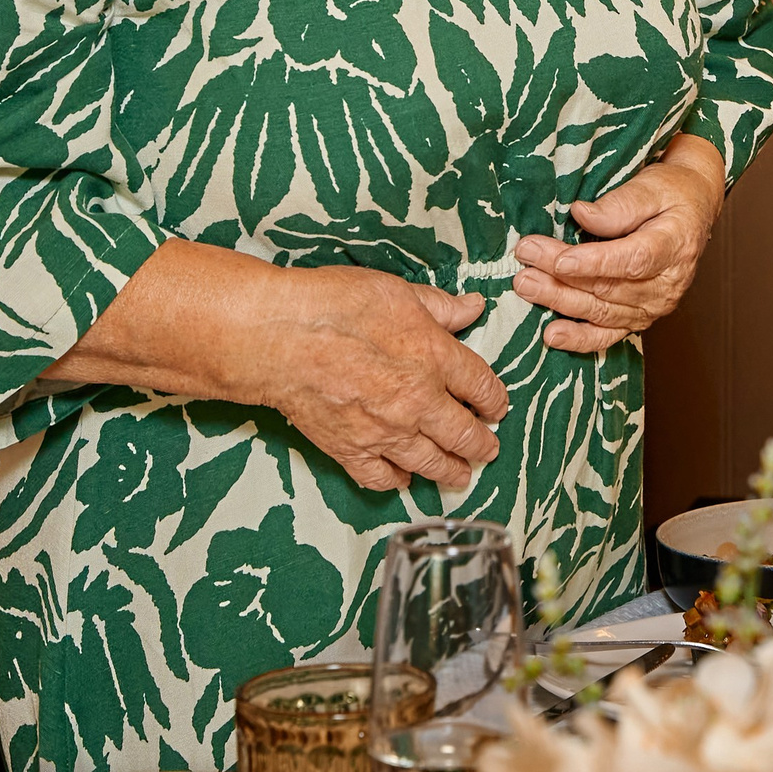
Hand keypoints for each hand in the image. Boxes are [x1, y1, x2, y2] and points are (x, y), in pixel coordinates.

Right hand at [42, 245, 510, 494]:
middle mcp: (419, 402)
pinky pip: (385, 479)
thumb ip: (439, 306)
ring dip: (453, 471)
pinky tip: (404, 476)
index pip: (484, 389)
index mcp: (435, 357)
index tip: (496, 407)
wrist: (276, 338)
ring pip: (434, 464)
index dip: (494, 401)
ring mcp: (386, 433)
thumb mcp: (395, 290)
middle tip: (488, 448)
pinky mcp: (351, 452)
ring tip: (460, 474)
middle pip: (467, 436)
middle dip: (483, 445)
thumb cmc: (331, 304)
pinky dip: (399, 481)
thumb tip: (474, 307)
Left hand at [512, 134, 726, 352]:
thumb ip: (620, 204)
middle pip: (610, 287)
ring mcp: (654, 306)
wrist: (691, 211)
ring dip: (561, 301)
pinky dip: (579, 338)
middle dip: (562, 276)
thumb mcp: (652, 186)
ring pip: (602, 311)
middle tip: (527, 259)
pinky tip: (552, 335)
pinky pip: (609, 335)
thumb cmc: (671, 194)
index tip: (560, 259)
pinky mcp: (640, 317)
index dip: (595, 263)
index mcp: (674, 246)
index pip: (632, 260)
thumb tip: (581, 215)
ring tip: (526, 286)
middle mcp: (667, 284)